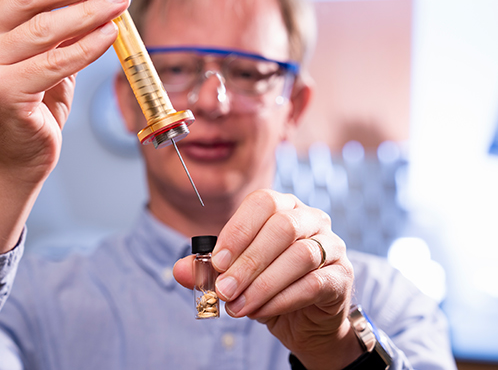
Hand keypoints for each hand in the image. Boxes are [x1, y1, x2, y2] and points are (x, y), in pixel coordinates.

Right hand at [0, 0, 129, 263]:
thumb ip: (64, 33)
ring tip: (119, 6)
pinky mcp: (2, 91)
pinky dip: (88, 46)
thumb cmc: (35, 108)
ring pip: (45, 27)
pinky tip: (109, 35)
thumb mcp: (50, 61)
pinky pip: (56, 62)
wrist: (17, 157)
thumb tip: (99, 2)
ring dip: (90, 13)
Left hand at [173, 189, 360, 368]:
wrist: (305, 319)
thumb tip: (180, 270)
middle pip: (282, 227)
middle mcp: (311, 219)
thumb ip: (208, 270)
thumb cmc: (267, 286)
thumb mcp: (234, 276)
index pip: (262, 203)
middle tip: (224, 290)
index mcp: (284, 207)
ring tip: (239, 306)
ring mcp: (332, 245)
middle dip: (248, 262)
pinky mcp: (342, 275)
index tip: (216, 262)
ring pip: (300, 255)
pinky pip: (314, 282)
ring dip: (264, 284)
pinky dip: (283, 299)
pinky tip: (262, 312)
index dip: (238, 230)